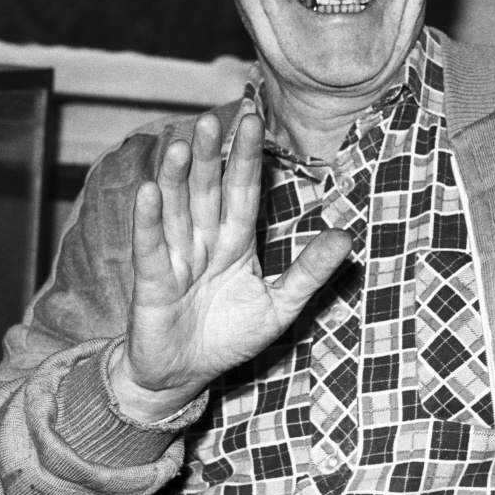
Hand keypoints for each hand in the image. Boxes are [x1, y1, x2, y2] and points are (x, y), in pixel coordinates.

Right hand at [109, 113, 351, 421]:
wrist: (185, 377)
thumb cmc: (231, 336)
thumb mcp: (280, 306)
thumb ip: (310, 272)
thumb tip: (347, 237)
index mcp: (236, 242)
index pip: (244, 191)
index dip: (248, 157)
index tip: (254, 118)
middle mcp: (205, 242)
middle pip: (209, 191)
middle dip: (213, 156)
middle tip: (214, 118)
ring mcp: (177, 259)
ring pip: (178, 210)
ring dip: (179, 178)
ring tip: (185, 144)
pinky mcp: (152, 284)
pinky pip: (150, 247)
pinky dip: (148, 220)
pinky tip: (148, 191)